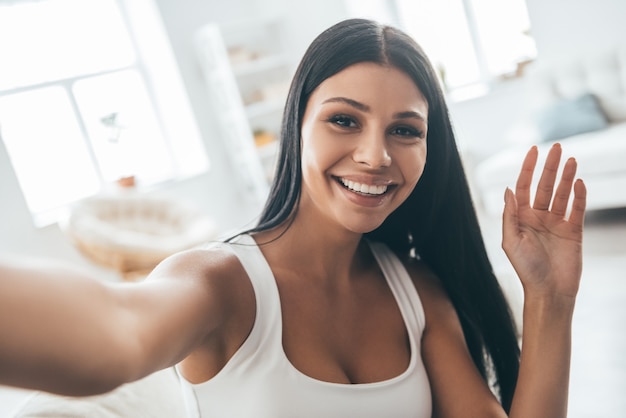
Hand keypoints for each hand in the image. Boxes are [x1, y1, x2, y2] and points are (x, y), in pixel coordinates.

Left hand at [502, 143, 586, 299]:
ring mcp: (556, 223)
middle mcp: (538, 217)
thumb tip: (508, 189)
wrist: (549, 291)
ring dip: (567, 177)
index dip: (528, 168)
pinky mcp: (573, 231)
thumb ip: (510, 215)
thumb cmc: (526, 269)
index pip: (524, 186)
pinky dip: (580, 196)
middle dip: (550, 167)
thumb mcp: (511, 241)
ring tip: (572, 160)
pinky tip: (580, 182)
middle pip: (545, 186)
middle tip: (558, 147)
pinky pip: (578, 209)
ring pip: (563, 194)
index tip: (534, 150)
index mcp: (521, 218)